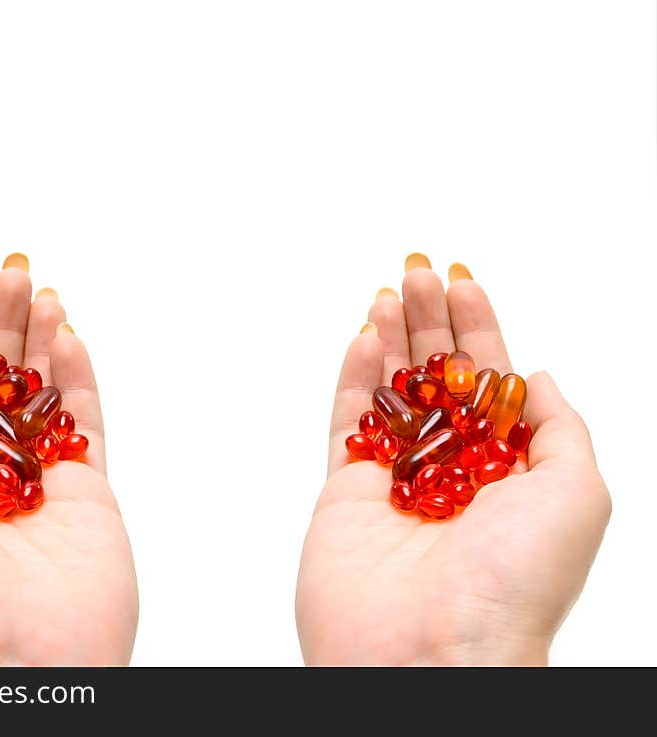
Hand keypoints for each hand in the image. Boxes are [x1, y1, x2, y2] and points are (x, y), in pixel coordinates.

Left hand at [0, 256, 137, 664]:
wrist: (1, 653)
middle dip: (3, 321)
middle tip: (15, 268)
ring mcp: (37, 479)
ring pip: (42, 391)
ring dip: (44, 337)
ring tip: (44, 288)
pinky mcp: (88, 490)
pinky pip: (86, 423)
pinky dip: (81, 378)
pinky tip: (72, 337)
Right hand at [295, 257, 609, 664]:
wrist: (432, 653)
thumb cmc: (516, 582)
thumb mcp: (578, 493)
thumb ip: (561, 427)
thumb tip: (536, 376)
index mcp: (507, 472)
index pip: (490, 382)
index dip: (479, 328)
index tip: (464, 280)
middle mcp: (451, 471)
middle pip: (437, 377)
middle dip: (431, 320)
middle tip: (419, 266)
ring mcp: (396, 480)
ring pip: (391, 391)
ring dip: (391, 335)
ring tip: (391, 286)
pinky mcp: (344, 491)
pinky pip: (348, 421)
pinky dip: (353, 376)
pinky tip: (363, 335)